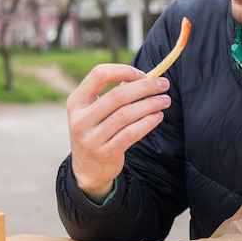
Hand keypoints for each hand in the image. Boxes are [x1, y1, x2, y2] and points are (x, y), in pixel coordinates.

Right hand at [66, 63, 171, 202]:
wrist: (87, 169)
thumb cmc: (97, 130)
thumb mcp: (95, 111)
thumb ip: (115, 94)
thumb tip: (147, 77)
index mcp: (76, 102)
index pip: (98, 74)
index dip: (123, 71)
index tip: (143, 74)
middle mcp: (80, 119)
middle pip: (118, 96)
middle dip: (145, 87)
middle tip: (164, 84)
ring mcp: (91, 138)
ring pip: (126, 114)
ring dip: (150, 104)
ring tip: (165, 100)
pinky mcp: (105, 153)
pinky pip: (131, 133)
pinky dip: (147, 122)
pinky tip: (158, 116)